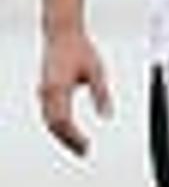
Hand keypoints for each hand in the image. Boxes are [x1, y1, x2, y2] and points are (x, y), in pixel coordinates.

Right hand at [36, 30, 107, 154]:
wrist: (62, 34)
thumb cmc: (79, 50)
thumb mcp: (97, 72)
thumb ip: (101, 95)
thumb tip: (107, 116)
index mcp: (57, 88)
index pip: (62, 121)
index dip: (73, 137)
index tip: (87, 147)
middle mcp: (47, 92)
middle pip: (53, 125)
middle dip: (68, 141)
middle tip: (84, 152)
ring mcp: (43, 92)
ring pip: (49, 121)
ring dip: (62, 135)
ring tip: (79, 147)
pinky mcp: (45, 90)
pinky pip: (49, 113)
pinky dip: (58, 126)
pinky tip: (69, 132)